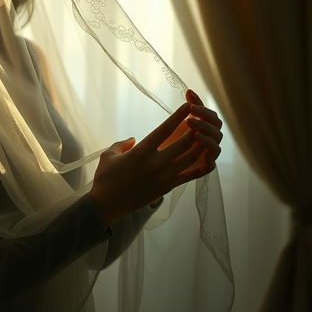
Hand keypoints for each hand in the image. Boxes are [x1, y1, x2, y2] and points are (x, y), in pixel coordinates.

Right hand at [90, 93, 221, 226]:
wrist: (106, 205)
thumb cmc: (104, 178)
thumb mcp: (108, 155)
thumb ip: (122, 144)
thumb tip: (133, 139)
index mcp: (141, 151)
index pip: (165, 129)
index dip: (178, 116)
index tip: (187, 106)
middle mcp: (156, 163)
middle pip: (184, 142)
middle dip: (194, 129)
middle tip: (199, 119)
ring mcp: (164, 176)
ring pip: (191, 157)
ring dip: (200, 145)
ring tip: (204, 135)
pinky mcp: (168, 188)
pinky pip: (190, 175)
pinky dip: (200, 165)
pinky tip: (207, 157)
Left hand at [158, 89, 222, 176]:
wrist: (153, 164)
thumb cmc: (165, 140)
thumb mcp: (174, 123)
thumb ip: (187, 108)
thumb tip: (189, 91)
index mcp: (204, 127)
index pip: (211, 116)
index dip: (203, 109)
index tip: (190, 103)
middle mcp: (208, 140)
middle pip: (216, 129)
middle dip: (204, 122)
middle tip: (189, 120)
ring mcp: (206, 156)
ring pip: (216, 147)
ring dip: (207, 139)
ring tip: (194, 134)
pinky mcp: (201, 170)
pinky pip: (211, 166)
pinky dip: (209, 160)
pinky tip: (201, 153)